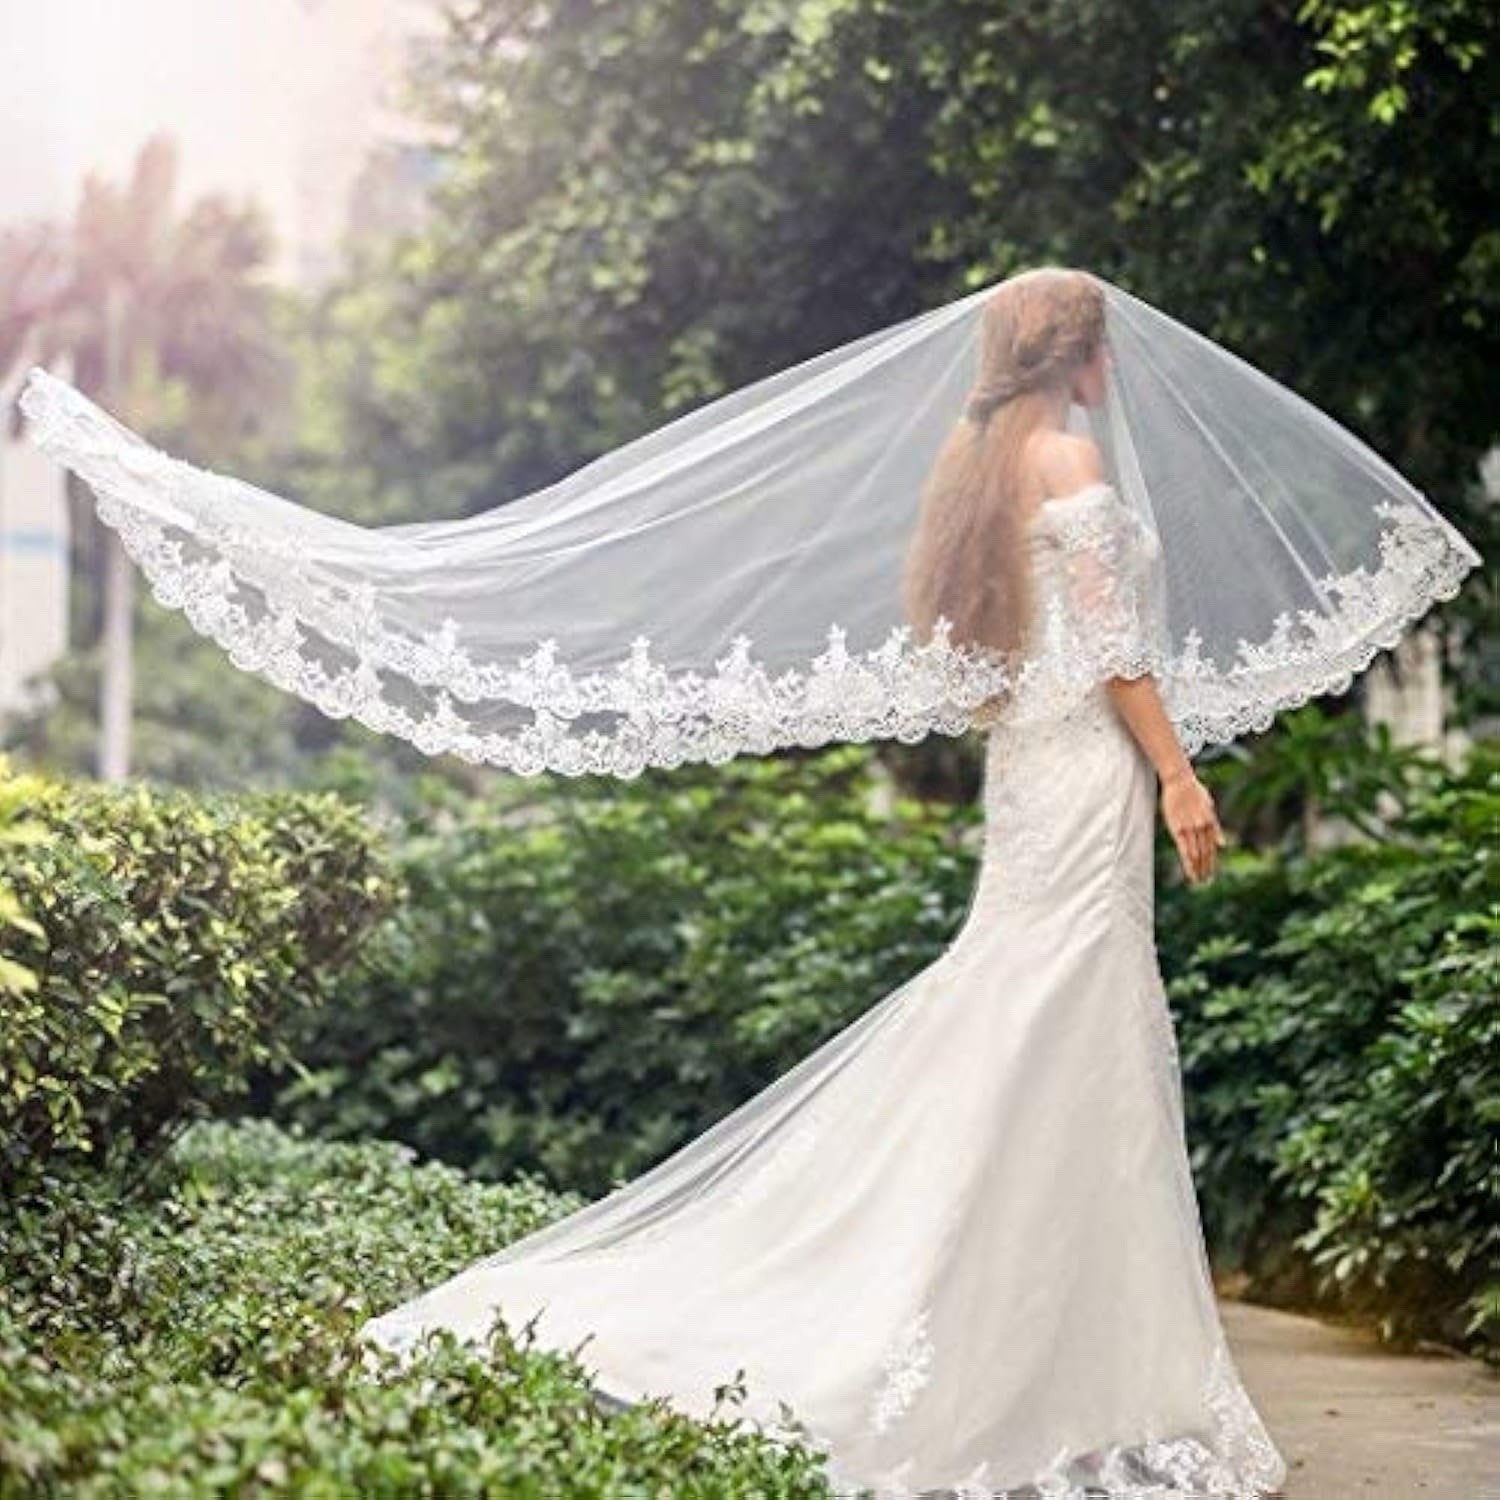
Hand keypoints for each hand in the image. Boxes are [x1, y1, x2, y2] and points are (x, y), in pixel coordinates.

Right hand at [1160, 768, 1224, 883]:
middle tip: (1206, 882)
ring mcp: (1191, 828)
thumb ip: (1216, 827)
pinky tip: (1190, 870)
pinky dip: (1188, 861)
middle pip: (1206, 853)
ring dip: (1197, 868)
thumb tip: (1223, 844)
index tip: (1211, 875)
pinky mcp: (1178, 827)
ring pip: (1196, 854)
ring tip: (1197, 880)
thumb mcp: (1210, 807)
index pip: (1212, 849)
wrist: (1180, 780)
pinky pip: (1184, 848)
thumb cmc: (1194, 791)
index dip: (1212, 863)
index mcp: (1211, 823)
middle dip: (1206, 869)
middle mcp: (1203, 827)